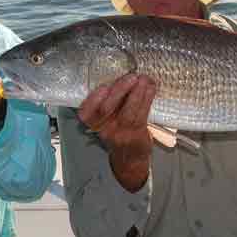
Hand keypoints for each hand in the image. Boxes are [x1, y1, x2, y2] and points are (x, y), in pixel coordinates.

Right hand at [77, 74, 155, 190]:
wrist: (130, 160)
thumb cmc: (118, 133)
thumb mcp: (106, 122)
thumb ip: (107, 103)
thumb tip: (118, 77)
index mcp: (94, 124)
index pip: (86, 113)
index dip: (93, 99)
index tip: (104, 86)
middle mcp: (105, 130)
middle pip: (106, 109)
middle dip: (119, 90)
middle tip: (131, 76)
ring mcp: (121, 133)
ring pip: (127, 111)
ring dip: (137, 92)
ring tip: (143, 79)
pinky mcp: (137, 133)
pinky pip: (142, 114)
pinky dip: (147, 98)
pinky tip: (150, 88)